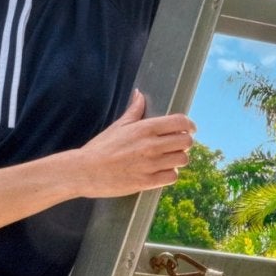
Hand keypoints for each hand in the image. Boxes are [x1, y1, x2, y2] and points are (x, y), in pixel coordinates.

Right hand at [62, 90, 195, 197]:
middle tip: (177, 145)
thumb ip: (134, 110)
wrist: (85, 171)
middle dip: (185, 143)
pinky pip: (172, 177)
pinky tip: (161, 172)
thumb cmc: (100, 148)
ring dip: (178, 159)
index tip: (190, 129)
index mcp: (145, 128)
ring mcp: (150, 164)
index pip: (180, 122)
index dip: (189, 125)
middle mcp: (151, 145)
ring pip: (182, 160)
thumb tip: (139, 94)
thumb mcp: (118, 125)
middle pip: (186, 142)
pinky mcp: (147, 182)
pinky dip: (170, 174)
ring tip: (169, 159)